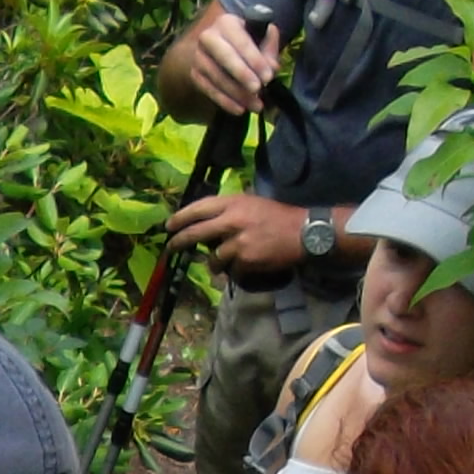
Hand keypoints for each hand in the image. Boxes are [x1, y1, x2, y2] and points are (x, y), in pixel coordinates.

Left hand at [167, 190, 312, 278]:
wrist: (304, 232)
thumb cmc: (279, 216)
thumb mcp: (252, 204)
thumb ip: (229, 212)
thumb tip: (207, 224)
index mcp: (233, 203)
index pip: (198, 208)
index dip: (181, 217)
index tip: (169, 226)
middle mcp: (232, 220)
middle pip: (196, 232)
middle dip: (180, 241)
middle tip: (171, 248)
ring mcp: (237, 241)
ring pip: (213, 258)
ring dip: (215, 263)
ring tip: (224, 262)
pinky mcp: (245, 260)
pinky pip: (231, 269)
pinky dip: (235, 270)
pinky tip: (247, 265)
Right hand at [168, 5, 284, 115]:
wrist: (222, 47)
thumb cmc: (247, 42)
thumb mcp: (262, 38)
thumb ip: (270, 48)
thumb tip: (271, 67)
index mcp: (227, 23)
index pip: (241, 41)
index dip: (255, 59)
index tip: (269, 76)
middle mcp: (208, 37)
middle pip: (224, 56)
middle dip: (242, 74)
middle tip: (258, 89)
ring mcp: (199, 56)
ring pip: (216, 76)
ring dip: (237, 93)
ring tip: (255, 104)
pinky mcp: (195, 74)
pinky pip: (209, 90)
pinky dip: (225, 102)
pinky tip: (240, 109)